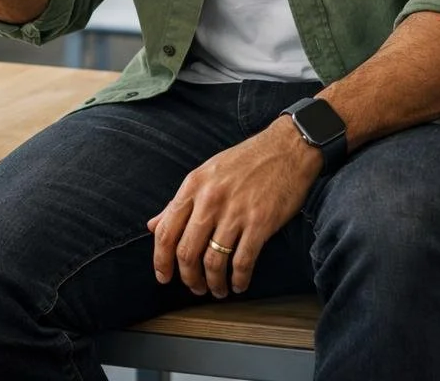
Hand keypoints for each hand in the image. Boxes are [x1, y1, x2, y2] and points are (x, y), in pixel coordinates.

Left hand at [147, 116, 322, 297]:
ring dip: (213, 283)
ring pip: (213, 262)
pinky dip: (239, 279)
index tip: (163, 276)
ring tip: (218, 290)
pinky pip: (243, 261)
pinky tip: (239, 284)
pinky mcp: (261, 222)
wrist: (287, 148)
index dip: (161, 260)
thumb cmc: (245, 161)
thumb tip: (152, 225)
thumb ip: (180, 202)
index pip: (166, 231)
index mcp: (192, 186)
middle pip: (187, 252)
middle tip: (194, 288)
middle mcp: (210, 200)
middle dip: (188, 278)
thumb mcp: (205, 173)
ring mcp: (235, 212)